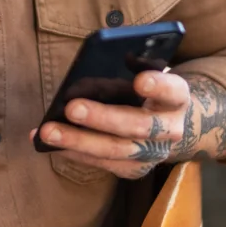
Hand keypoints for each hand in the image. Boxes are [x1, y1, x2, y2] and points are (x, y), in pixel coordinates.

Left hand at [32, 70, 192, 179]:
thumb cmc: (152, 91)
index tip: (140, 80)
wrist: (172, 125)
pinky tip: (51, 144)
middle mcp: (171, 129)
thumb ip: (137, 65)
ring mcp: (153, 153)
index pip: (173, 91)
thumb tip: (113, 57)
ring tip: (48, 131)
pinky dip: (75, 153)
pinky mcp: (135, 169)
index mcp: (177, 98)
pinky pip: (103, 164)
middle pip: (138, 126)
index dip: (158, 87)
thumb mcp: (151, 72)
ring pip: (115, 150)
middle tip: (71, 108)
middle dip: (103, 118)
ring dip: (79, 141)